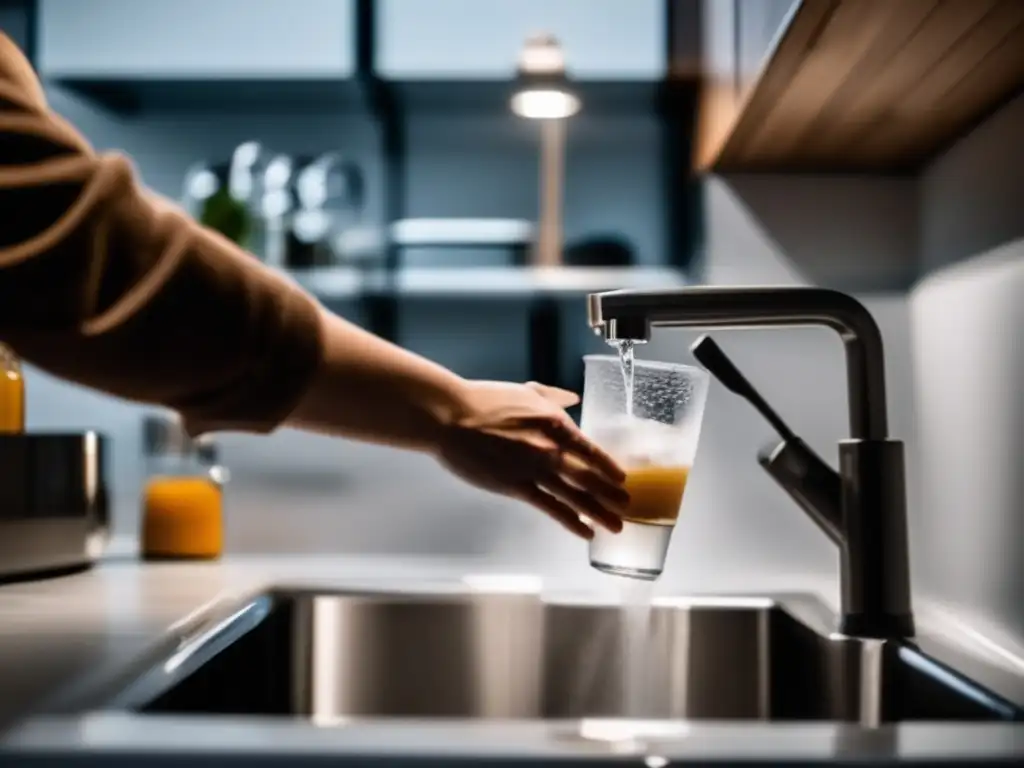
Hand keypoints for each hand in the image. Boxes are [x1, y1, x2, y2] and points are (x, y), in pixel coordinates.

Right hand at [434, 380, 627, 539]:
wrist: (452, 416)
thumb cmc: (484, 401)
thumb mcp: (525, 392)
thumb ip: (552, 397)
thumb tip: (572, 398)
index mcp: (556, 423)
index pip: (591, 450)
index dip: (609, 467)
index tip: (623, 479)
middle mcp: (552, 447)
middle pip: (590, 476)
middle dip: (612, 495)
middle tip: (628, 508)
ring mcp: (536, 469)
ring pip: (577, 495)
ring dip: (600, 512)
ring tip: (616, 526)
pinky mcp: (516, 486)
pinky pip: (551, 508)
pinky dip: (572, 521)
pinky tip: (585, 532)